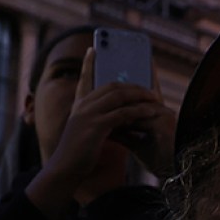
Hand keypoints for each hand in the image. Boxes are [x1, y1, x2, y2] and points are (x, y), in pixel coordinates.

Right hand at [27, 49, 174, 216]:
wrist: (64, 170)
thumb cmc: (77, 156)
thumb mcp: (86, 134)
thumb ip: (98, 123)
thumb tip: (118, 120)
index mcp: (78, 106)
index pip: (84, 79)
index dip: (88, 64)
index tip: (92, 49)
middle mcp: (82, 106)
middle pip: (111, 86)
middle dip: (133, 85)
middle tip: (150, 89)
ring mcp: (88, 114)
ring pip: (119, 96)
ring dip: (139, 96)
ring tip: (155, 99)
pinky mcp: (96, 126)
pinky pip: (123, 113)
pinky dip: (138, 112)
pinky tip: (150, 113)